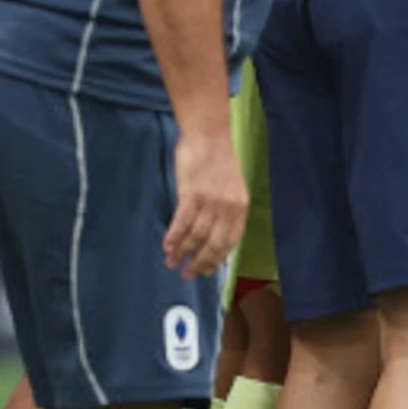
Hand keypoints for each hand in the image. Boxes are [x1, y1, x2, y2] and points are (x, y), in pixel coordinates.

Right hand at [163, 125, 246, 279]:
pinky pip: (182, 222)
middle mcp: (228, 207)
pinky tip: (167, 246)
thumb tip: (213, 235)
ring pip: (195, 236)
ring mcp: (210, 201)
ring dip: (182, 252)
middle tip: (188, 274)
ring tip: (172, 262)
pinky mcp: (192, 193)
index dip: (217, 259)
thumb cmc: (218, 159)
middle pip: (213, 244)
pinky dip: (173, 237)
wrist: (208, 134)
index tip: (206, 271)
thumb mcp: (231, 187)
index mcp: (240, 207)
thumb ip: (226, 210)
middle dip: (199, 263)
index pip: (231, 242)